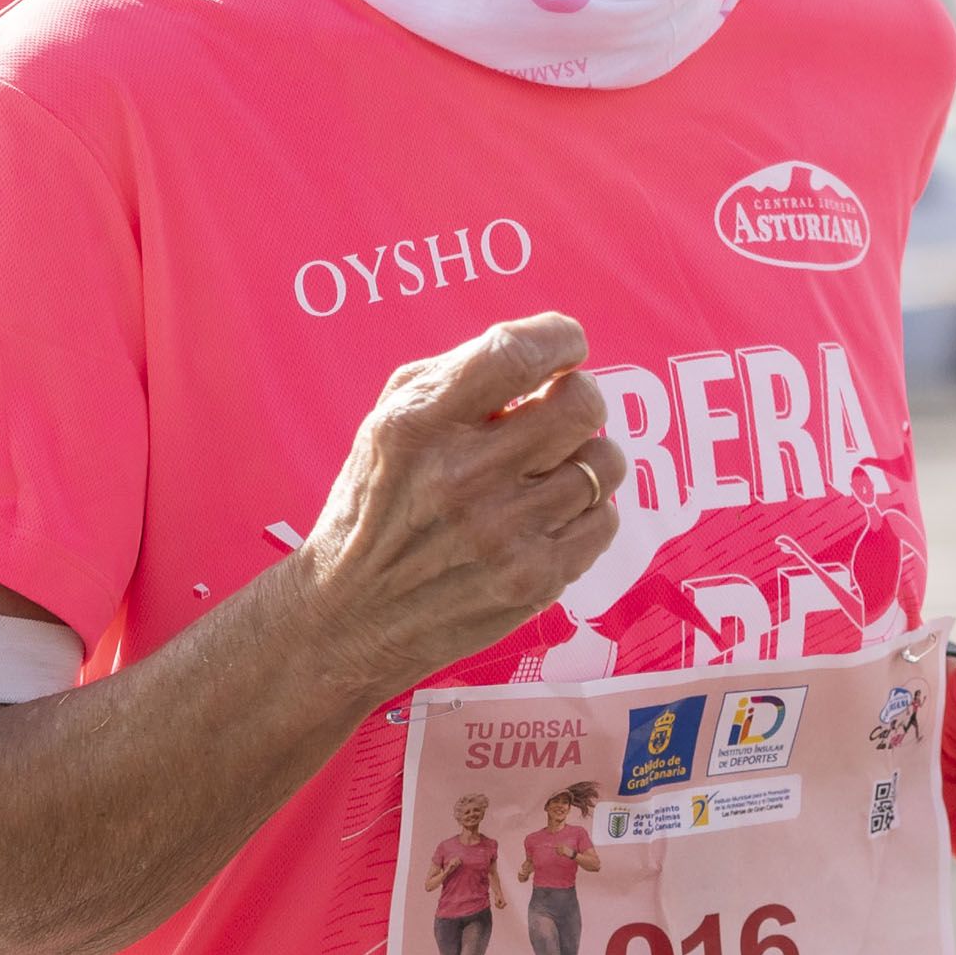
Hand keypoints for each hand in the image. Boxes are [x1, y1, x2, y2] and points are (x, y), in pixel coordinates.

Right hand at [292, 311, 622, 697]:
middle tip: (559, 412)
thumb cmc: (376, 503)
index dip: (560, 338)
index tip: (567, 345)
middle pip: (581, 404)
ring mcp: (503, 534)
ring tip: (548, 472)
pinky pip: (605, 522)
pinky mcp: (533, 581)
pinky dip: (587, 513)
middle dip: (580, 397)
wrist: (349, 615)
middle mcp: (462, 477)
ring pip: (605, 463)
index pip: (516, 353)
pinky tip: (548, 518)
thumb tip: (551, 348)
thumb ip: (461, 376)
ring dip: (586, 459)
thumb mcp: (388, 422)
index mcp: (418, 425)